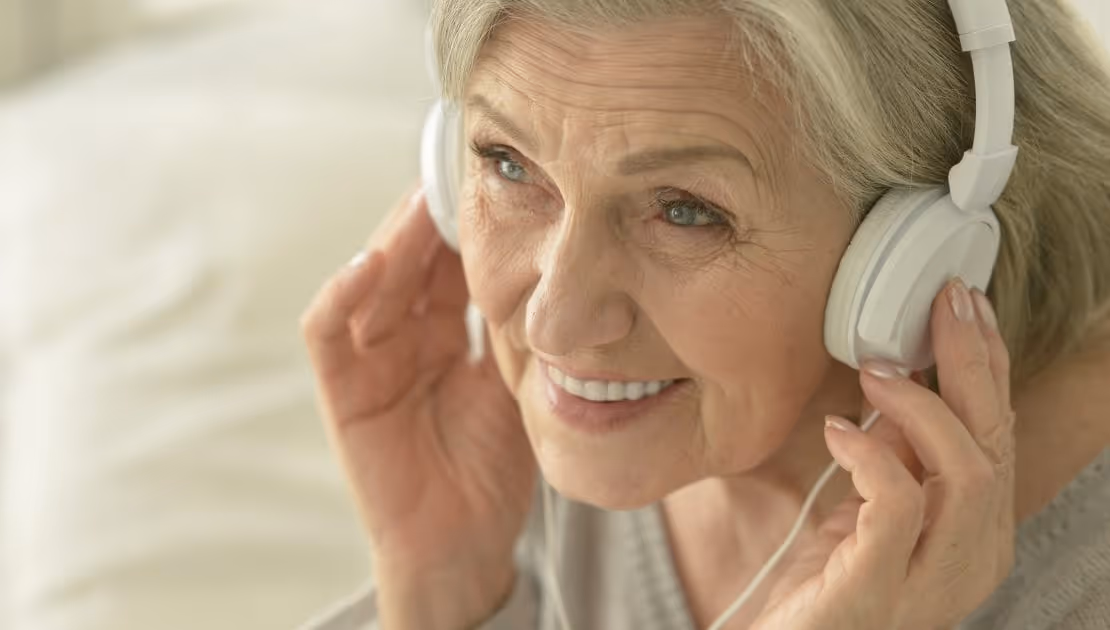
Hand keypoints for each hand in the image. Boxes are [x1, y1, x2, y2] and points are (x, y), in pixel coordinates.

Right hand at [300, 187, 535, 626]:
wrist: (465, 543)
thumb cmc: (494, 468)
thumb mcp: (517, 384)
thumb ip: (514, 327)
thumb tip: (544, 260)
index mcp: (447, 330)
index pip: (450, 260)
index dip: (466, 222)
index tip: (494, 183)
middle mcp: (404, 335)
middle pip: (410, 260)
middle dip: (431, 219)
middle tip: (457, 177)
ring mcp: (369, 359)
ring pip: (369, 282)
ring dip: (393, 242)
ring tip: (422, 208)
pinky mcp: (341, 390)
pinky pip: (327, 333)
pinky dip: (342, 295)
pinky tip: (372, 265)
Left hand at [749, 278, 1016, 629]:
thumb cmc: (824, 584)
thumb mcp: (866, 507)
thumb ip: (895, 456)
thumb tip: (900, 379)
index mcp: (974, 535)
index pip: (996, 436)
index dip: (986, 365)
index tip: (965, 304)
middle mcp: (970, 560)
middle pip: (993, 446)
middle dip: (972, 363)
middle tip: (945, 301)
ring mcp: (931, 582)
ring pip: (968, 475)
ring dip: (925, 406)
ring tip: (878, 367)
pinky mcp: (879, 592)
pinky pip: (899, 508)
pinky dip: (873, 456)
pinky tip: (839, 430)